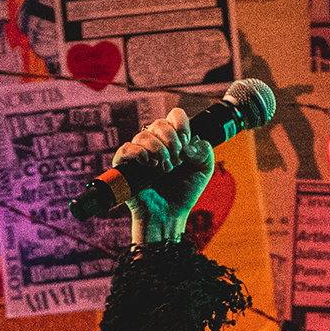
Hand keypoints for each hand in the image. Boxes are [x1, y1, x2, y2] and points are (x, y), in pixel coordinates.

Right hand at [125, 125, 216, 248]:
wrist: (170, 215)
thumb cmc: (183, 193)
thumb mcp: (204, 170)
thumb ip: (204, 151)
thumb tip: (187, 145)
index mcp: (173, 140)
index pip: (174, 116)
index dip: (181, 125)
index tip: (186, 142)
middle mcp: (155, 143)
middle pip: (159, 123)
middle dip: (172, 141)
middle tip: (177, 161)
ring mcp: (139, 154)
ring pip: (143, 135)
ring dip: (159, 150)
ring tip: (165, 169)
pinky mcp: (125, 166)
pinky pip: (126, 149)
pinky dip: (139, 153)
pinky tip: (150, 164)